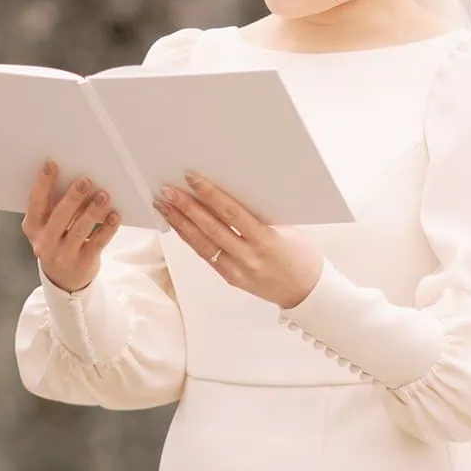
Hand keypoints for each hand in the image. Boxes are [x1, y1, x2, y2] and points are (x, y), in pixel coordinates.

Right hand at [21, 161, 120, 293]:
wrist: (64, 280)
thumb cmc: (57, 241)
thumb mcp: (47, 227)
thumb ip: (55, 206)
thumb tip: (77, 178)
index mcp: (32, 227)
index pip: (35, 202)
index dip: (43, 183)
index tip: (52, 164)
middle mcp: (44, 242)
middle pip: (59, 217)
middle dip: (73, 198)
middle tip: (86, 180)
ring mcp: (63, 255)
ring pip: (79, 230)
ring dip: (93, 211)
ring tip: (104, 195)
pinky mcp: (83, 263)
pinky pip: (97, 243)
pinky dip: (107, 228)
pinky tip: (115, 215)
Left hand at [155, 173, 321, 309]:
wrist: (306, 291)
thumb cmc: (302, 254)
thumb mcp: (287, 227)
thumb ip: (260, 213)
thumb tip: (229, 188)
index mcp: (267, 240)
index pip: (232, 213)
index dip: (210, 195)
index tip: (192, 178)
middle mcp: (249, 257)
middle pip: (210, 228)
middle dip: (186, 207)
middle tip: (167, 190)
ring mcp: (238, 270)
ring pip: (202, 244)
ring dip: (180, 223)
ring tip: (163, 205)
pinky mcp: (230, 278)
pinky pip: (206, 255)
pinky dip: (189, 238)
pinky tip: (177, 225)